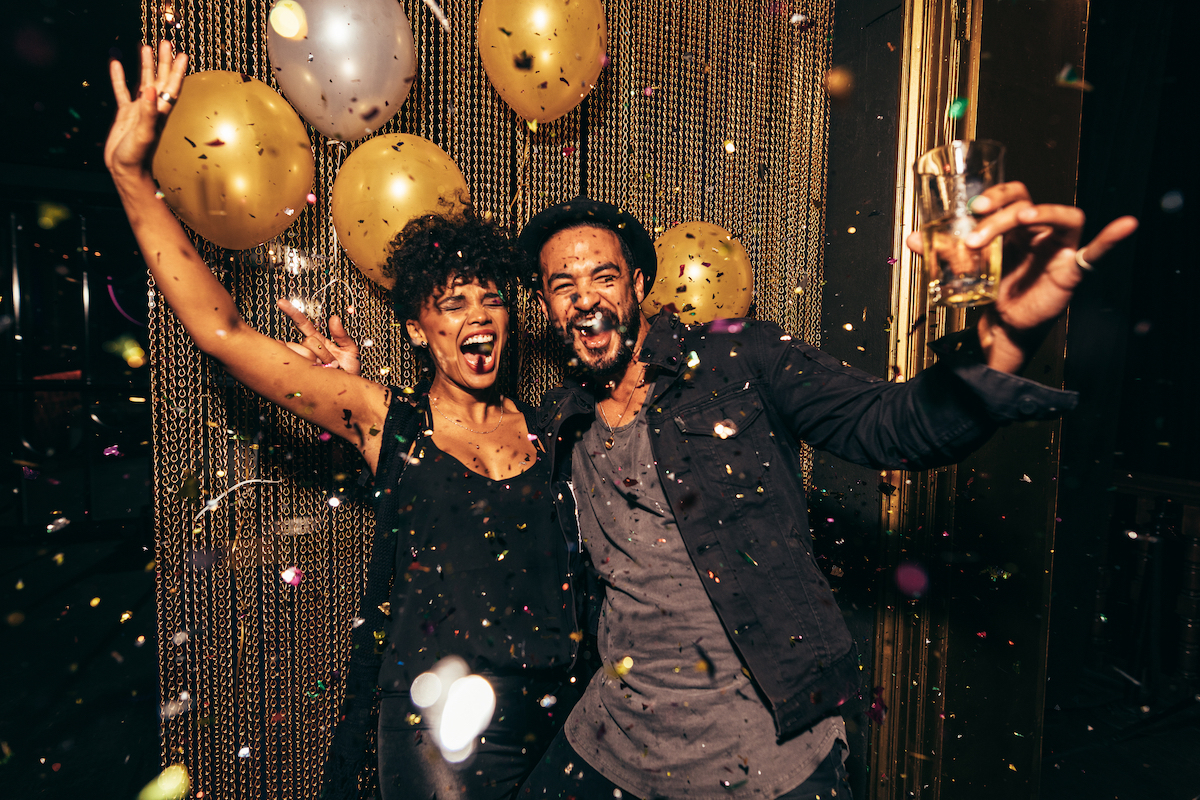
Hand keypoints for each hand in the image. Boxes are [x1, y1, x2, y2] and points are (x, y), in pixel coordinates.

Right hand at [105, 42, 186, 178]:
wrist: (124, 169)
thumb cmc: (137, 155)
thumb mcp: (144, 133)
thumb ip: (148, 112)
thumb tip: (151, 89)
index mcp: (160, 112)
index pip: (172, 87)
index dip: (178, 71)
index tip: (183, 54)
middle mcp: (152, 108)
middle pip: (160, 79)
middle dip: (163, 61)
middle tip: (166, 42)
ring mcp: (139, 110)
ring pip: (143, 81)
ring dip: (145, 65)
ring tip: (144, 46)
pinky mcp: (125, 113)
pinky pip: (122, 91)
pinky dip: (119, 77)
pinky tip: (116, 63)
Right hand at [277, 298, 361, 374]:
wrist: (348, 391)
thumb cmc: (349, 372)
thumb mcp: (350, 351)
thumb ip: (342, 335)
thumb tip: (334, 318)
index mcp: (318, 342)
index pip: (302, 324)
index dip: (293, 313)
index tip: (281, 302)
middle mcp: (308, 350)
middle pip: (307, 341)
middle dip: (322, 352)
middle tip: (334, 363)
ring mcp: (303, 361)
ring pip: (304, 353)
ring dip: (320, 361)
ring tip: (328, 370)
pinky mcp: (300, 373)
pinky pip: (300, 364)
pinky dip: (310, 366)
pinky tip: (315, 369)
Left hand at [907, 181, 1137, 371]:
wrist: (1006, 326)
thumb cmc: (994, 290)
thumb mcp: (965, 269)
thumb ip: (942, 252)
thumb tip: (910, 238)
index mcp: (1016, 227)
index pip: (1013, 195)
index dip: (997, 195)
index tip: (973, 206)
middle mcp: (1040, 232)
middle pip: (1029, 206)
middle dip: (1002, 215)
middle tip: (977, 234)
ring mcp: (1059, 248)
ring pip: (1062, 217)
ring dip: (1042, 212)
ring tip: (1020, 219)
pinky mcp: (1072, 270)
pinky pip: (1097, 251)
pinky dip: (1112, 238)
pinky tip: (1126, 225)